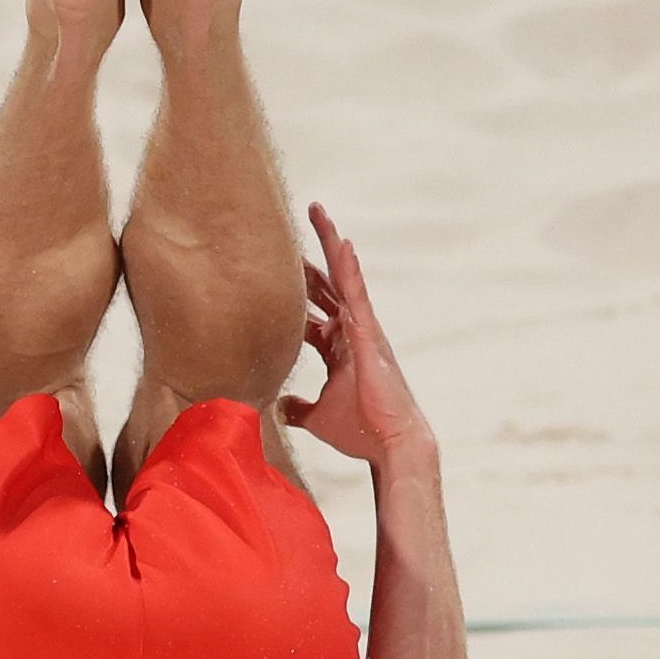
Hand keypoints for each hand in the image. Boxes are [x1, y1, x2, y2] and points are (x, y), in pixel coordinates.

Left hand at [282, 205, 432, 470]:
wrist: (389, 445)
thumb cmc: (359, 430)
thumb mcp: (316, 417)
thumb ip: (297, 407)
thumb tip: (277, 406)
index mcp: (337, 346)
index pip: (311, 311)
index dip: (294, 291)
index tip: (270, 270)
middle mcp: (351, 331)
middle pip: (327, 285)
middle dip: (311, 256)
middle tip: (299, 221)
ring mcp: (362, 329)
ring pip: (343, 279)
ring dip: (330, 245)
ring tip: (317, 213)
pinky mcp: (370, 335)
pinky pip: (357, 296)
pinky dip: (349, 270)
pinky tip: (341, 244)